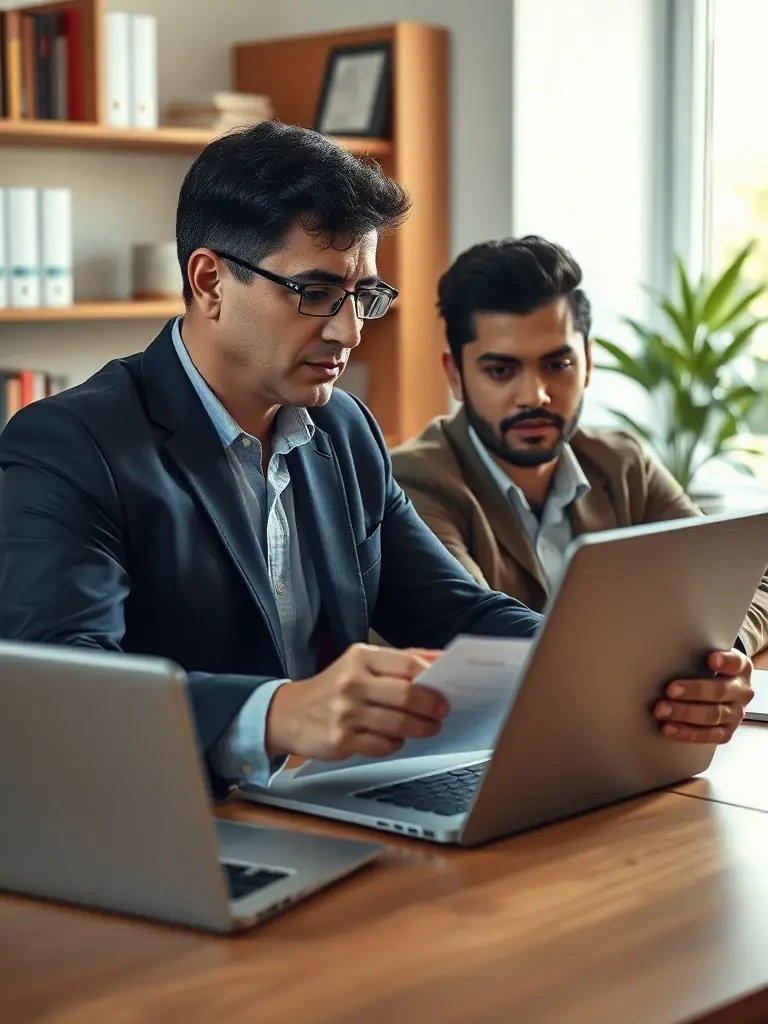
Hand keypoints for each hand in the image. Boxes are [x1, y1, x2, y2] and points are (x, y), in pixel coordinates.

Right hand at [265, 643, 447, 760]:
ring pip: (400, 724)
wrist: (289, 713)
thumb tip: (442, 658)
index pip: (408, 664)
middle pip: (408, 695)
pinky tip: (395, 737)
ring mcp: (346, 713)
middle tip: (442, 711)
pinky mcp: (342, 740)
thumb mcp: (362, 663)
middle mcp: (352, 683)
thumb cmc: (334, 686)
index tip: (445, 687)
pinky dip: (396, 743)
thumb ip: (401, 659)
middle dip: (433, 706)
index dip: (432, 677)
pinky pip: (384, 745)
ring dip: (422, 728)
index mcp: (360, 658)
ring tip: (429, 727)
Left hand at [653, 648, 753, 743]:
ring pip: (713, 715)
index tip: (711, 660)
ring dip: (685, 713)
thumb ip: (695, 656)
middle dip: (694, 691)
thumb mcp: (706, 656)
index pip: (735, 663)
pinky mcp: (727, 732)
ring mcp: (736, 714)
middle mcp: (742, 692)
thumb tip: (665, 653)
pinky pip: (709, 736)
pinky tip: (669, 728)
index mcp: (740, 668)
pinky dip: (687, 733)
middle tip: (670, 690)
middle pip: (720, 691)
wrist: (719, 686)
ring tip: (662, 710)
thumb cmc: (706, 668)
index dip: (725, 661)